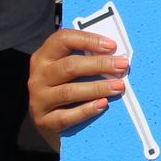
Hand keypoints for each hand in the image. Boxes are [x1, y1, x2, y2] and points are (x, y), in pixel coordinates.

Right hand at [26, 28, 128, 147]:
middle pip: (69, 66)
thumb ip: (86, 58)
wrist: (47, 120)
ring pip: (69, 92)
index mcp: (44, 56)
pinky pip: (66, 116)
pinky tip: (103, 104)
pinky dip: (86, 110)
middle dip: (100, 65)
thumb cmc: (66, 85)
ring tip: (119, 86)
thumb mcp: (69, 68)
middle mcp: (38, 76)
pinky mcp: (43, 120)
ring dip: (97, 88)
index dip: (88, 40)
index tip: (112, 46)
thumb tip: (117, 55)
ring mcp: (38, 99)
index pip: (63, 40)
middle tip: (122, 66)